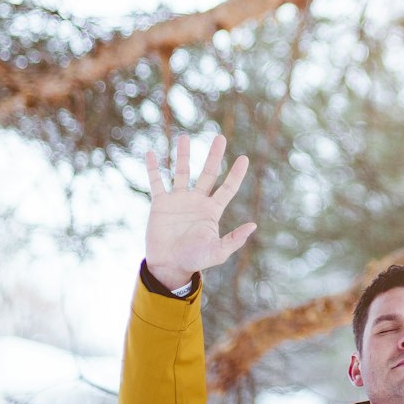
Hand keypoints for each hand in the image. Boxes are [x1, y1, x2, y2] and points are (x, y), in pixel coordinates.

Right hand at [144, 134, 256, 288]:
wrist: (168, 266)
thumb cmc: (194, 260)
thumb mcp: (217, 252)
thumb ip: (234, 240)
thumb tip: (253, 226)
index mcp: (212, 210)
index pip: (227, 188)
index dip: (236, 174)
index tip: (244, 158)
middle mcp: (197, 201)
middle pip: (208, 173)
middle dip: (214, 156)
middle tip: (220, 137)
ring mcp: (178, 200)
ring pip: (182, 172)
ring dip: (183, 155)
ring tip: (184, 137)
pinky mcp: (160, 204)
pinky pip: (157, 182)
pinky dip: (153, 168)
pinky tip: (150, 153)